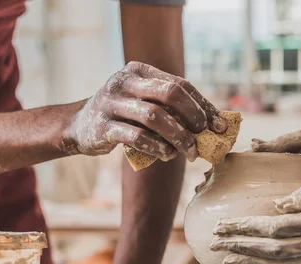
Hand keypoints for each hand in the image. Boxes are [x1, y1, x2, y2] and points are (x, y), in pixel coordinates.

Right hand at [61, 61, 226, 157]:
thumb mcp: (145, 103)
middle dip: (193, 117)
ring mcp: (111, 103)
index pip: (181, 85)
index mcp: (139, 71)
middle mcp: (124, 81)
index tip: (221, 126)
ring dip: (178, 137)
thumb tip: (214, 125)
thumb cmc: (124, 116)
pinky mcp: (103, 126)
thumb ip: (172, 108)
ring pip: (155, 117)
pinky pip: (136, 137)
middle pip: (170, 94)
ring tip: (189, 152)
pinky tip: (167, 155)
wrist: (79, 126)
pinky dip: (157, 147)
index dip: (204, 106)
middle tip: (203, 137)